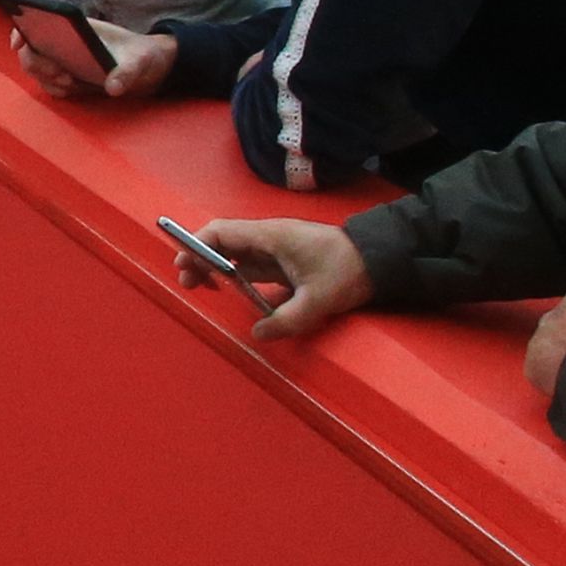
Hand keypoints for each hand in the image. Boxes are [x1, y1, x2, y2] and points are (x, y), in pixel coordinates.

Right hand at [12, 9, 176, 102]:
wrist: (148, 67)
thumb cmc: (142, 55)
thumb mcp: (140, 61)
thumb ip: (128, 73)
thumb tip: (113, 87)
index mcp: (74, 27)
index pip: (37, 23)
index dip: (21, 31)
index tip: (20, 42)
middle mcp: (63, 43)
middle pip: (31, 52)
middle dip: (37, 64)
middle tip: (60, 73)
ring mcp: (64, 61)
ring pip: (38, 71)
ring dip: (48, 79)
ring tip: (71, 82)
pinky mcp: (69, 78)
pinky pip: (50, 85)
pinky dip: (57, 89)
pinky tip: (75, 89)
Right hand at [184, 217, 371, 340]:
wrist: (381, 259)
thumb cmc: (347, 269)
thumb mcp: (319, 298)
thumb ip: (288, 319)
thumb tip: (259, 333)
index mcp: (270, 236)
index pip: (220, 232)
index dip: (196, 246)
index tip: (184, 267)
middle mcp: (269, 238)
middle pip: (223, 242)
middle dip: (200, 260)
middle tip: (189, 284)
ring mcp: (278, 249)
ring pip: (236, 255)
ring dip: (217, 269)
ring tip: (206, 290)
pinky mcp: (287, 261)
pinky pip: (254, 266)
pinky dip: (238, 277)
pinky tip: (236, 295)